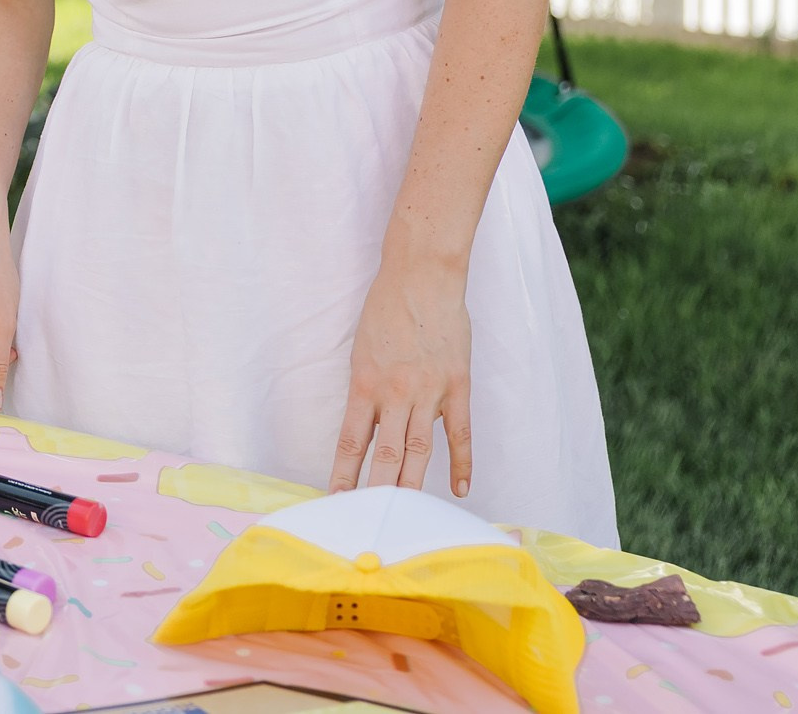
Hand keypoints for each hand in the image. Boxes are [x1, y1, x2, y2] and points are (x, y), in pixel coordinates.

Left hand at [328, 255, 473, 497]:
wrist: (422, 275)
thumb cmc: (386, 309)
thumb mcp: (362, 349)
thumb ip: (367, 389)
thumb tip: (366, 425)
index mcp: (364, 383)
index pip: (350, 441)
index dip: (342, 473)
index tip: (335, 500)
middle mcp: (395, 393)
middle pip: (384, 454)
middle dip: (376, 491)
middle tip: (369, 522)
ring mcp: (428, 391)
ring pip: (419, 450)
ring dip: (412, 485)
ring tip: (405, 517)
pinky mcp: (457, 386)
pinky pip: (459, 432)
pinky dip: (461, 463)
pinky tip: (461, 489)